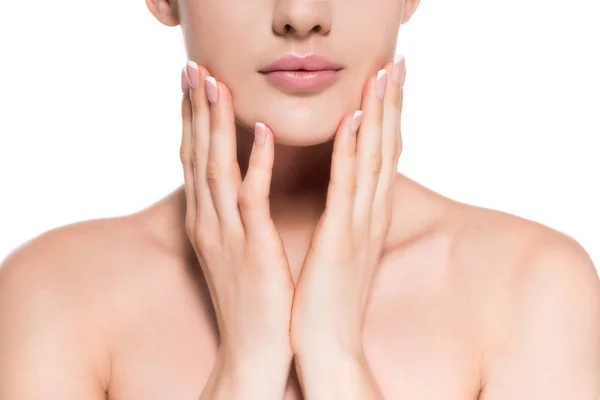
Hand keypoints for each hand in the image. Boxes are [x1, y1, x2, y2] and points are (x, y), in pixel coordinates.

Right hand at [179, 62, 294, 366]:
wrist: (254, 348)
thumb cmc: (249, 298)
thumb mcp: (230, 250)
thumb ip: (227, 216)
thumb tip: (233, 186)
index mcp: (204, 222)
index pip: (193, 161)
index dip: (191, 120)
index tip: (192, 85)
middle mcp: (208, 223)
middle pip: (196, 156)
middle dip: (194, 110)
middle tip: (193, 69)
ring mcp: (227, 235)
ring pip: (217, 169)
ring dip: (216, 125)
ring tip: (216, 85)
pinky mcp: (253, 247)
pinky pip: (252, 198)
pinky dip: (256, 163)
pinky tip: (262, 132)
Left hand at [290, 58, 405, 355]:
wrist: (327, 347)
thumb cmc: (329, 300)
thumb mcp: (342, 251)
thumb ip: (346, 221)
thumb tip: (345, 196)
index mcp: (368, 218)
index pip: (382, 159)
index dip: (387, 119)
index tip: (388, 84)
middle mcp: (371, 217)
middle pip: (385, 150)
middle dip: (391, 105)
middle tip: (396, 64)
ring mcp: (359, 227)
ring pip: (372, 160)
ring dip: (377, 115)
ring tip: (382, 75)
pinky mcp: (339, 240)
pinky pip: (346, 187)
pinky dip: (351, 151)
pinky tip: (353, 120)